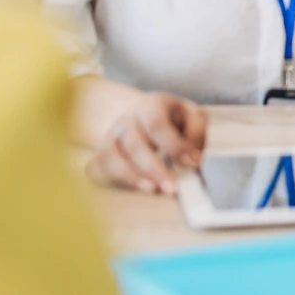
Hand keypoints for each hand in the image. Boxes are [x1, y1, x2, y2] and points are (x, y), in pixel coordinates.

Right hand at [85, 90, 206, 194]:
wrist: (144, 117)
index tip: (192, 163)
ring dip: (132, 176)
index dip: (174, 146)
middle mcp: (128, 118)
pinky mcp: (102, 151)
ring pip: (112, 155)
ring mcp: (112, 134)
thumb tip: (191, 159)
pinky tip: (136, 188)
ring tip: (152, 190)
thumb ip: (196, 133)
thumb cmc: (174, 121)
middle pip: (134, 143)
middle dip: (154, 168)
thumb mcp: (192, 117)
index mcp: (152, 104)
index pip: (156, 124)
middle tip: (171, 187)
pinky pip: (98, 166)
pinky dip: (115, 178)